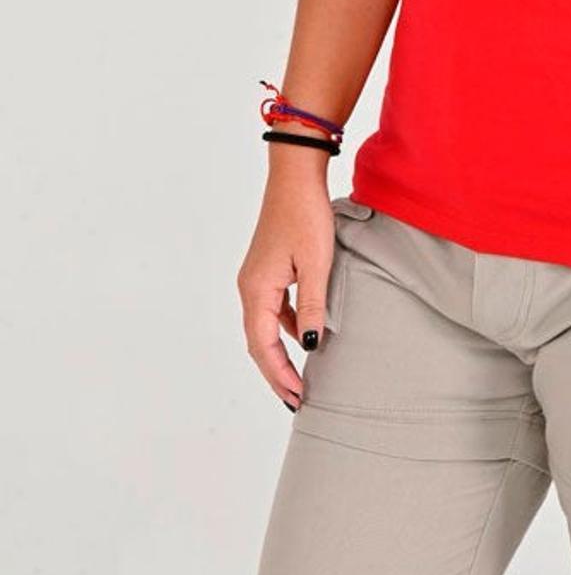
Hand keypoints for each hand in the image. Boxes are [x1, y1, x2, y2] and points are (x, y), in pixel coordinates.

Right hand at [237, 180, 334, 411]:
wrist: (295, 175)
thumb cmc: (305, 214)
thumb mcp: (316, 263)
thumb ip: (312, 306)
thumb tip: (310, 347)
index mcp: (256, 289)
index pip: (263, 345)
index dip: (279, 374)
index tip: (297, 397)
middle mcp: (250, 286)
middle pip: (259, 341)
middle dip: (276, 372)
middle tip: (296, 399)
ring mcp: (257, 277)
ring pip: (265, 326)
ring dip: (280, 352)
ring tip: (300, 376)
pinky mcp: (269, 267)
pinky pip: (273, 308)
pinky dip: (285, 328)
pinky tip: (304, 335)